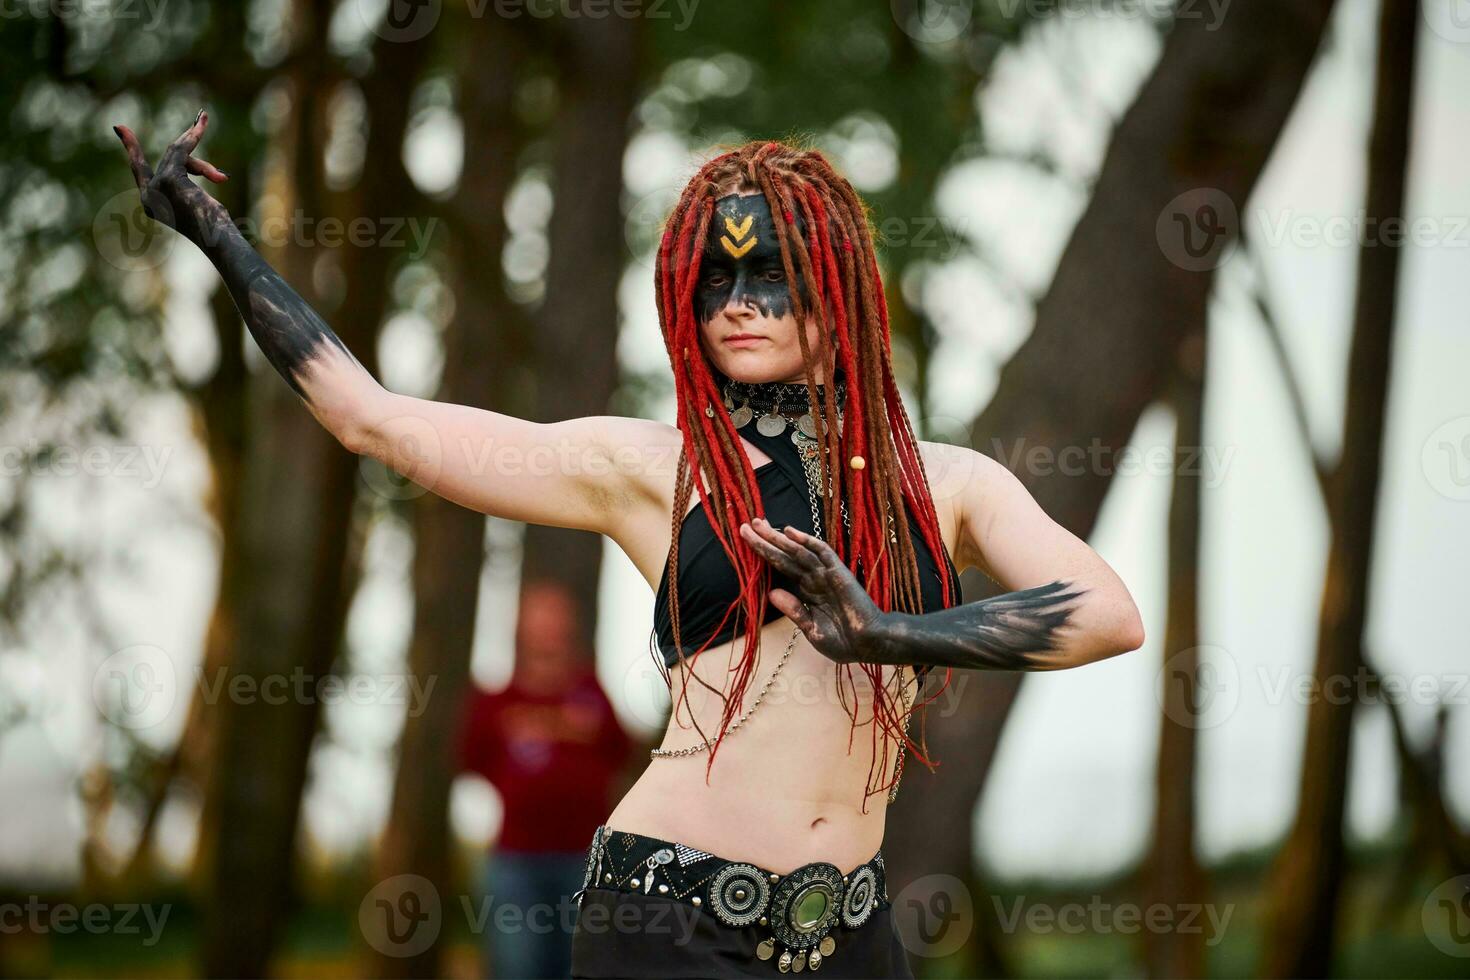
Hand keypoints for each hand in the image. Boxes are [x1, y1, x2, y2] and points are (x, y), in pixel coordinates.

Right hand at [113, 109, 228, 234]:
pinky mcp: (169, 180)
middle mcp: (147, 197)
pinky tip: (201, 120)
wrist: (219, 242)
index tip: (120, 128)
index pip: (138, 171)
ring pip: (177, 155)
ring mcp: (156, 188)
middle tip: (202, 117)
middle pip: (168, 161)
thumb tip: (206, 172)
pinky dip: (194, 135)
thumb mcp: (198, 204)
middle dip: (190, 148)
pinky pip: (182, 151)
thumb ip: (188, 186)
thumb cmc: (216, 231)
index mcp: (150, 204)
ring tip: (209, 130)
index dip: (131, 149)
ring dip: (200, 153)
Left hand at [738, 517, 886, 664]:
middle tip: (745, 524)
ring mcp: (826, 574)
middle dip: (766, 540)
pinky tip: (790, 531)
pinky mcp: (839, 573)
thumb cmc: (843, 641)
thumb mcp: (811, 629)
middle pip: (785, 555)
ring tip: (759, 524)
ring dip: (779, 538)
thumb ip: (793, 610)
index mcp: (807, 591)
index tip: (747, 541)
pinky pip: (822, 553)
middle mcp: (814, 579)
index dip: (765, 554)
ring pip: (798, 551)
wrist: (870, 644)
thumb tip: (770, 592)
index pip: (781, 568)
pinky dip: (807, 541)